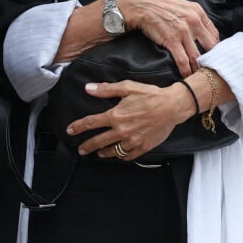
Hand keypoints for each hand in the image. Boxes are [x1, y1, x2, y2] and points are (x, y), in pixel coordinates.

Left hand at [66, 79, 192, 160]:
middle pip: (98, 141)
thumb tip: (88, 88)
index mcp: (116, 115)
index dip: (78, 127)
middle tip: (81, 150)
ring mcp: (132, 141)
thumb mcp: (127, 87)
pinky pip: (127, 155)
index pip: (91, 123)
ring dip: (103, 153)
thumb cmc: (150, 95)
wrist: (172, 106)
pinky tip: (117, 154)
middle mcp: (122, 130)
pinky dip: (120, 156)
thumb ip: (106, 89)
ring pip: (112, 151)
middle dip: (87, 146)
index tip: (70, 131)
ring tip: (98, 153)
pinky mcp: (143, 147)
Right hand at [119, 0, 219, 77]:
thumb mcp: (182, 4)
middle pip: (210, 46)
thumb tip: (201, 28)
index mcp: (198, 12)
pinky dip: (186, 70)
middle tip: (209, 68)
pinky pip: (182, 60)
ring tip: (199, 76)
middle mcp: (194, 21)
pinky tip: (187, 76)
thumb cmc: (159, 3)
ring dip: (198, 68)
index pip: (214, 34)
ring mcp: (183, 32)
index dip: (214, 48)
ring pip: (197, 56)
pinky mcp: (171, 40)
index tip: (212, 55)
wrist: (140, 3)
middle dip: (210, 59)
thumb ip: (193, 15)